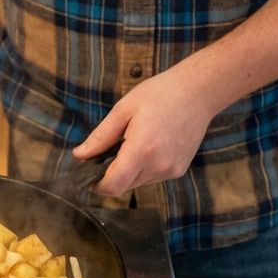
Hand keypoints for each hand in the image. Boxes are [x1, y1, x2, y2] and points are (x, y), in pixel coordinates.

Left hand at [72, 63, 216, 194]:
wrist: (197, 92)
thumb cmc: (159, 94)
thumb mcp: (123, 110)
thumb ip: (101, 136)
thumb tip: (79, 155)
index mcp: (142, 150)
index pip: (114, 185)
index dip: (97, 185)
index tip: (88, 173)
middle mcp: (159, 166)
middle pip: (125, 185)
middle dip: (111, 174)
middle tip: (108, 149)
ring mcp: (172, 170)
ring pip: (139, 182)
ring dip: (129, 170)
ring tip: (133, 141)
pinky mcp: (180, 170)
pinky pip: (154, 176)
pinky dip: (145, 167)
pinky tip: (150, 144)